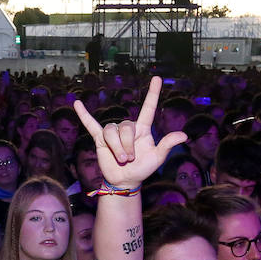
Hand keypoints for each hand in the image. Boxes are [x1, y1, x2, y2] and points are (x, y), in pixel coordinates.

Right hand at [73, 77, 187, 189]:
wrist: (125, 181)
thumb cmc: (142, 169)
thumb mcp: (157, 158)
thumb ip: (167, 144)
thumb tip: (184, 135)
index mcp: (143, 129)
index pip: (148, 108)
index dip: (153, 93)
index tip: (157, 78)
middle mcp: (128, 128)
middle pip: (126, 127)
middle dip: (127, 145)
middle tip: (130, 159)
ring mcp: (114, 133)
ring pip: (112, 132)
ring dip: (117, 148)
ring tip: (121, 160)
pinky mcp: (100, 139)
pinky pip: (91, 124)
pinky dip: (83, 115)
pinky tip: (77, 104)